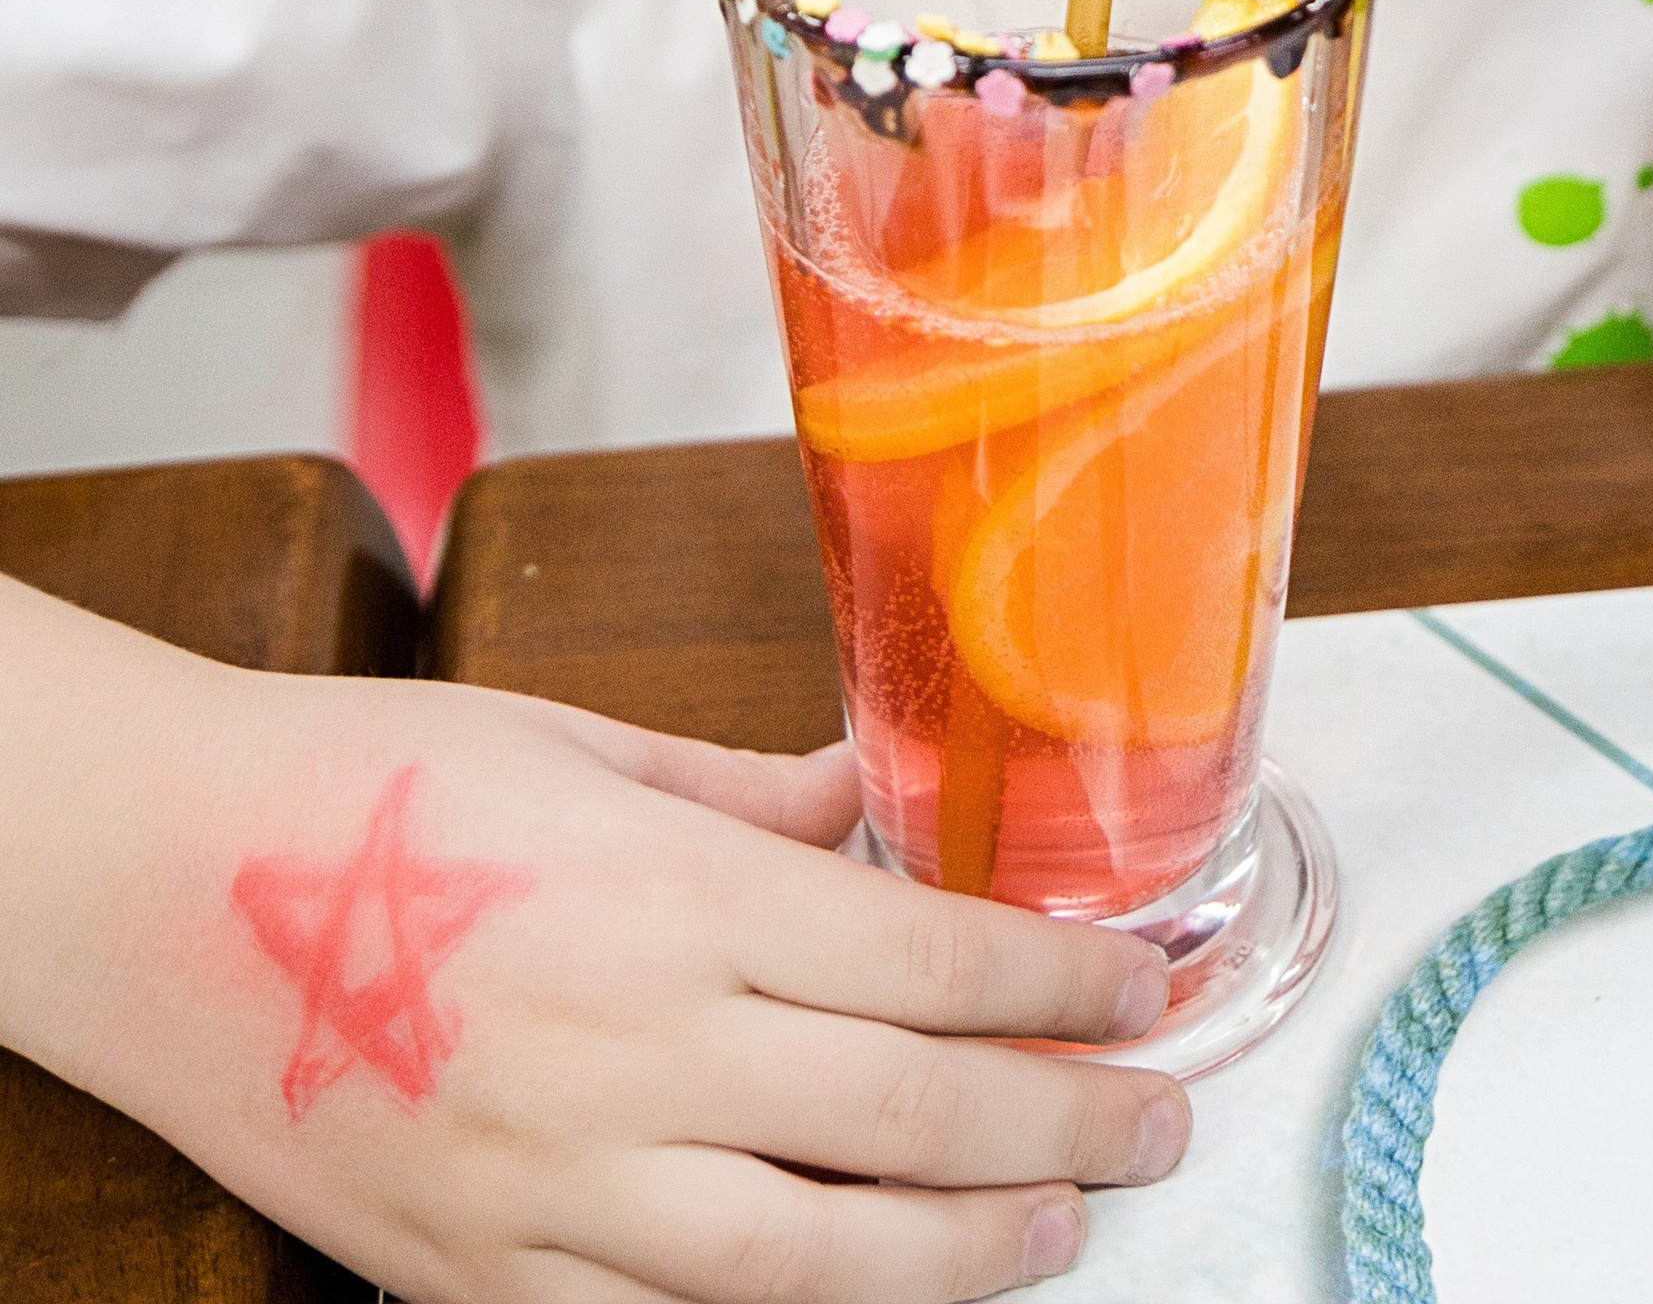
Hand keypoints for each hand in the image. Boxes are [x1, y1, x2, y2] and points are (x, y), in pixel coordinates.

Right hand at [0, 578, 1185, 1302]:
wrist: (155, 891)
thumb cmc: (367, 789)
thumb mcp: (576, 742)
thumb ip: (743, 796)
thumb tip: (868, 806)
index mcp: (669, 900)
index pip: (929, 965)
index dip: (1061, 986)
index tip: (1143, 989)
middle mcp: (634, 1055)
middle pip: (909, 1125)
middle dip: (1064, 1131)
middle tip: (1157, 1124)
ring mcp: (556, 1192)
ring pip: (815, 1271)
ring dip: (963, 1260)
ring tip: (1055, 1235)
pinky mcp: (478, 1281)